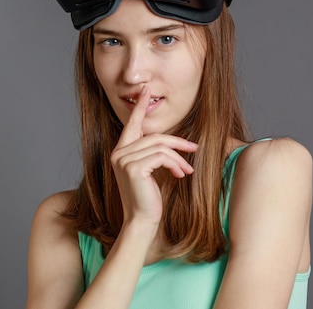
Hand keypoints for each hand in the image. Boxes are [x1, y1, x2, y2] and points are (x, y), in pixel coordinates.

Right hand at [110, 86, 196, 226]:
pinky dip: (176, 164)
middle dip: (177, 142)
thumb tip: (172, 142)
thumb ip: (153, 154)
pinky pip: (162, 157)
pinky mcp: (133, 168)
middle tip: (194, 149)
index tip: (146, 90)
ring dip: (179, 158)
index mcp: (120, 151)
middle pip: (154, 136)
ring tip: (187, 170)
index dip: (139, 107)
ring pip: (160, 147)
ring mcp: (124, 160)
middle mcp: (118, 153)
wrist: (142, 221)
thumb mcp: (150, 171)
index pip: (132, 125)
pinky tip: (181, 176)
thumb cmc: (148, 198)